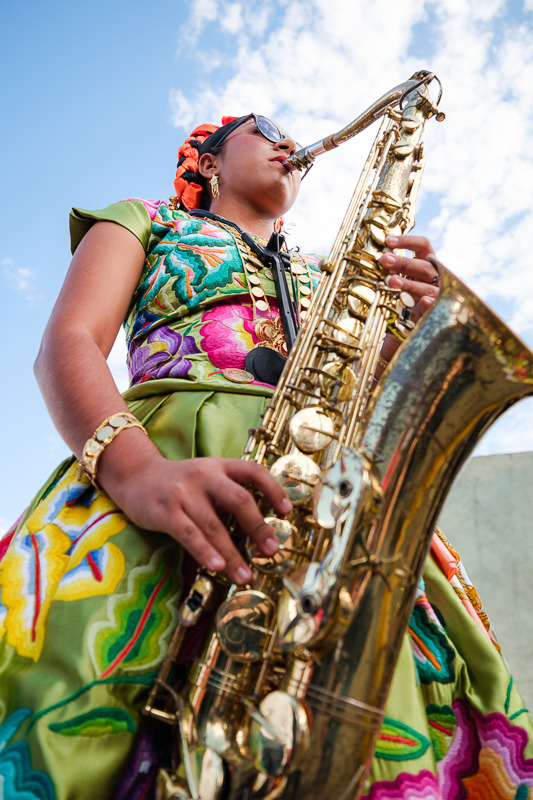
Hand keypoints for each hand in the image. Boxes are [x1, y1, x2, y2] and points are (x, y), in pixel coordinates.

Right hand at [102, 445, 290, 585]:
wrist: (135, 475)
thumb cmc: (179, 482)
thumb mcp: (207, 476)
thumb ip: (230, 491)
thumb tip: (261, 525)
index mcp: (220, 466)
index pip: (254, 471)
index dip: (274, 490)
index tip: (287, 511)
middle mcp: (204, 475)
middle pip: (238, 499)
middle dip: (258, 527)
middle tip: (271, 550)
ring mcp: (184, 492)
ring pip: (213, 524)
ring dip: (232, 552)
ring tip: (244, 574)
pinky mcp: (165, 511)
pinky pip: (188, 533)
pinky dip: (204, 551)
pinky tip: (217, 566)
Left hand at [379, 234, 439, 321]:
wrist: (428, 317)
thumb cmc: (415, 292)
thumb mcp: (405, 277)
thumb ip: (395, 268)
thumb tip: (383, 257)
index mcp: (427, 263)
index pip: (422, 246)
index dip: (407, 241)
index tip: (389, 240)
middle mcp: (435, 276)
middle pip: (423, 266)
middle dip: (403, 263)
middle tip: (385, 260)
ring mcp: (437, 293)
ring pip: (426, 286)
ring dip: (409, 283)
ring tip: (392, 281)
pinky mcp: (437, 310)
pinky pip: (435, 305)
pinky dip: (430, 303)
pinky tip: (424, 301)